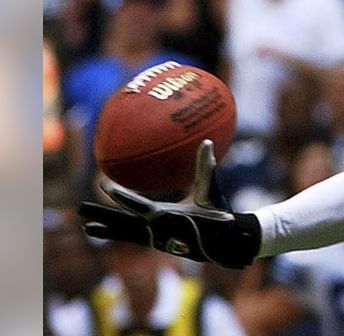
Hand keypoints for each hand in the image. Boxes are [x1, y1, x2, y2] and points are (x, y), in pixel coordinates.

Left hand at [79, 140, 261, 268]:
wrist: (221, 242)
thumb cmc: (216, 214)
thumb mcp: (210, 191)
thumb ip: (206, 168)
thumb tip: (207, 142)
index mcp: (165, 216)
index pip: (137, 205)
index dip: (120, 195)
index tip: (105, 185)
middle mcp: (154, 229)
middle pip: (122, 222)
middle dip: (101, 215)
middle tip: (80, 209)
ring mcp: (152, 238)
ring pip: (123, 232)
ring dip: (104, 229)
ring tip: (85, 227)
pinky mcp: (153, 242)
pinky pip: (131, 237)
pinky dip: (116, 234)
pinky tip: (102, 232)